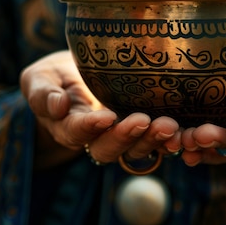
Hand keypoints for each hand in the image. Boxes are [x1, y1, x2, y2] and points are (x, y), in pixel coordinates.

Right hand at [20, 50, 181, 169]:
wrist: (78, 75)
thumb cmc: (56, 77)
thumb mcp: (40, 78)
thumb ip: (42, 92)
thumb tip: (56, 106)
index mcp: (68, 127)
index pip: (77, 132)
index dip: (91, 128)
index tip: (106, 117)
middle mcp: (96, 138)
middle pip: (110, 149)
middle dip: (128, 138)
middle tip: (144, 121)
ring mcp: (121, 136)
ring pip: (137, 148)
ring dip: (154, 140)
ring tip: (169, 125)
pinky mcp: (143, 130)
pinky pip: (157, 141)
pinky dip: (171, 140)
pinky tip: (185, 130)